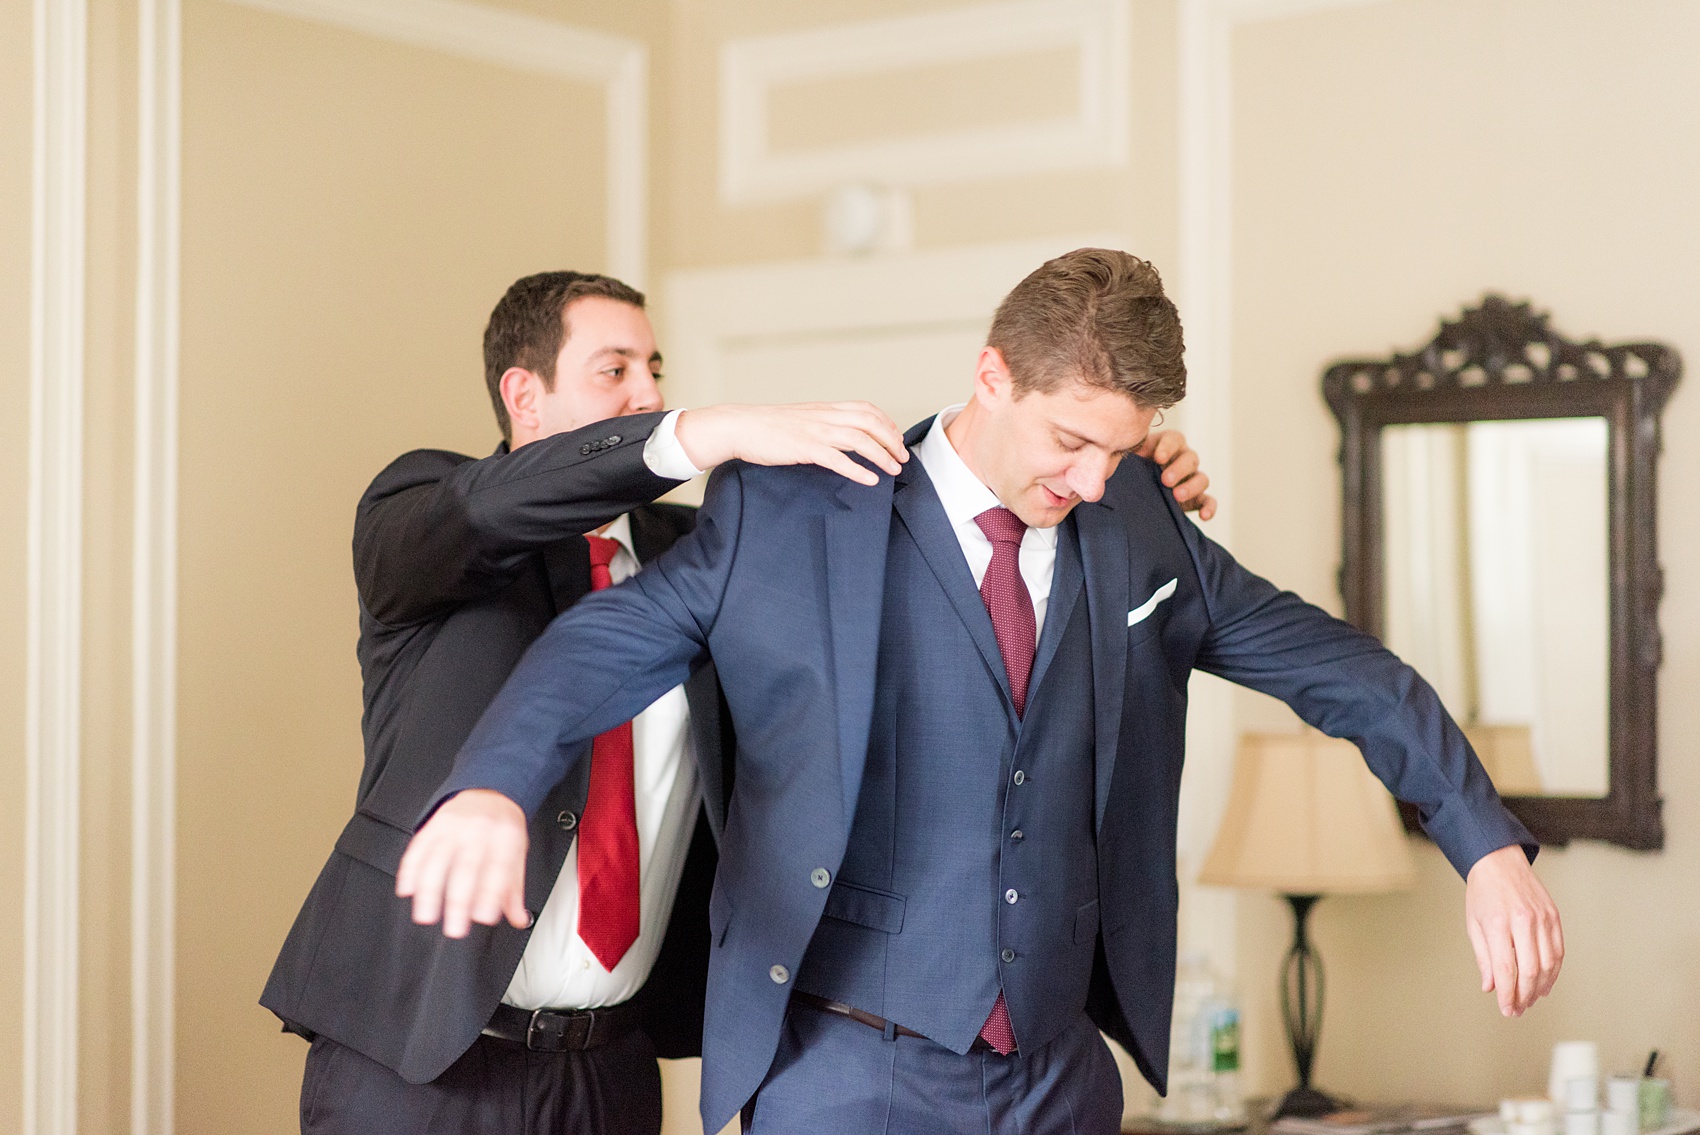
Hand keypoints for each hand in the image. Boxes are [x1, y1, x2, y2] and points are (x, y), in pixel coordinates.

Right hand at [395, 789, 530, 938]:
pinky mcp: (434, 824)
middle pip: (466, 867)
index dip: (490, 896)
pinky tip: (407, 890)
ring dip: (429, 890)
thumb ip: (515, 889)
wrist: (490, 793)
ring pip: (437, 858)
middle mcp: (479, 830)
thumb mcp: (518, 854)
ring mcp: (454, 826)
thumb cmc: (504, 829)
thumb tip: (519, 919)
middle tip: (453, 928)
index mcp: (505, 838)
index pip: (498, 869)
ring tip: (425, 915)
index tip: (483, 919)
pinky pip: (418, 847)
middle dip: (458, 901)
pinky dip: (410, 870)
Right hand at [674, 402, 907, 486]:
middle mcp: (825, 416)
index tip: (897, 439)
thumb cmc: (768, 426)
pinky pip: (838, 459)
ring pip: (860, 440)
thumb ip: (822, 423)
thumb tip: (840, 435)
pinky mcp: (804, 448)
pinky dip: (858, 470)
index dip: (887, 423)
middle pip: (870, 423)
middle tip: (902, 458)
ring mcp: (815, 431)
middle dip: (892, 440)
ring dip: (882, 456)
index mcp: (825, 408)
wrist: (740, 426)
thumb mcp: (802, 418)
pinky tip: (870, 480)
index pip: (866, 409)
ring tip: (894, 470)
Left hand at [1135, 429, 1216, 519]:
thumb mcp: (1129, 459)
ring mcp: (1192, 479)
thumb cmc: (1131, 470)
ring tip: (1177, 496)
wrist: (1133, 493)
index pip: (1174, 439)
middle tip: (1166, 480)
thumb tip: (1121, 454)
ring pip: (1202, 479)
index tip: (1159, 458)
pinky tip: (1203, 516)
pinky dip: (1209, 508)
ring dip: (1192, 487)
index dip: (1168, 447)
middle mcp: (1183, 460)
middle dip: (1179, 469)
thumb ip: (1128, 454)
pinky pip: (1209, 501)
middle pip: (1190, 459)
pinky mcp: (1196, 499)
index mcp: (1167, 446)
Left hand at [1463, 844, 1563, 1015]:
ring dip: (1540, 987)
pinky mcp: (1554, 917)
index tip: (1507, 1010)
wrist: (1499, 861)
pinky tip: (1544, 983)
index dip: (1508, 994)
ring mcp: (1542, 919)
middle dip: (1524, 996)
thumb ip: (1484, 957)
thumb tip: (1490, 987)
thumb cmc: (1483, 893)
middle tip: (1518, 1010)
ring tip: (1530, 1000)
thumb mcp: (1473, 924)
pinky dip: (1554, 971)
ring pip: (1548, 964)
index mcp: (1498, 923)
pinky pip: (1558, 951)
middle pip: (1530, 970)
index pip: (1506, 969)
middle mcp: (1523, 921)